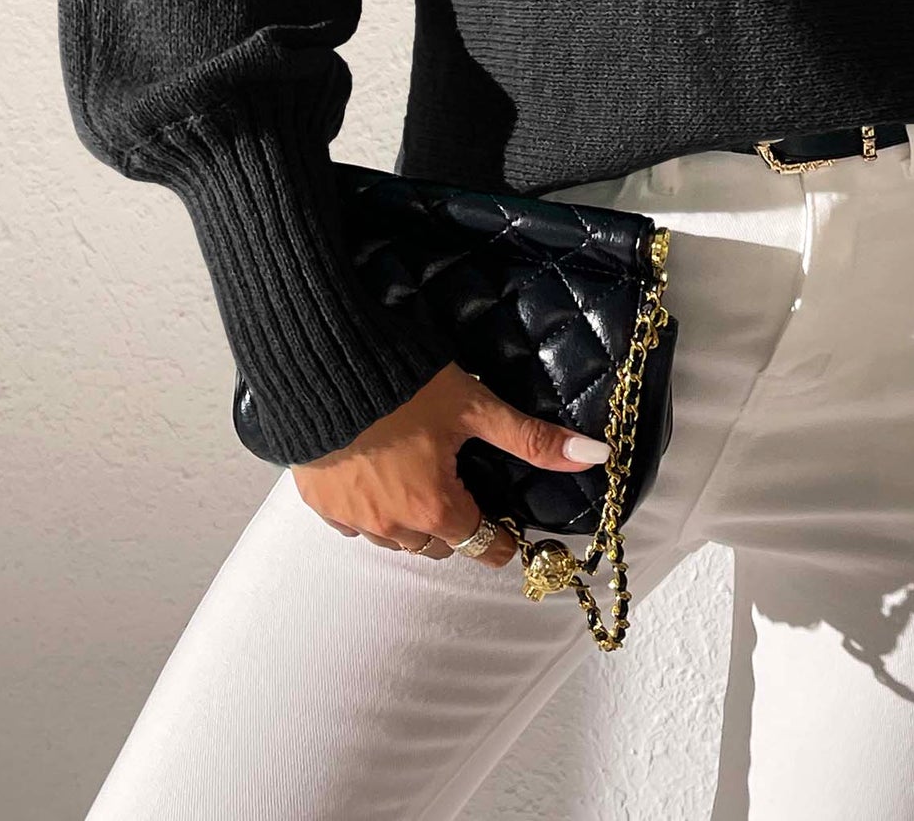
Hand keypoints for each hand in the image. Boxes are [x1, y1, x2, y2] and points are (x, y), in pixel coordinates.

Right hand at [291, 361, 611, 566]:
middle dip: (457, 522)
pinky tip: (378, 472)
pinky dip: (371, 507)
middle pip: (440, 544)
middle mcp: (393, 526)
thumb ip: (532, 438)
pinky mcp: (319, 502)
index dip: (500, 535)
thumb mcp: (475, 407)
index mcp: (436, 509)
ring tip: (422, 475)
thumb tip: (593, 456)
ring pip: (397, 537)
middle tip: (464, 484)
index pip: (481, 546)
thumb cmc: (404, 385)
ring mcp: (353, 518)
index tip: (506, 522)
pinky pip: (356, 522)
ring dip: (413, 518)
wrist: (323, 366)